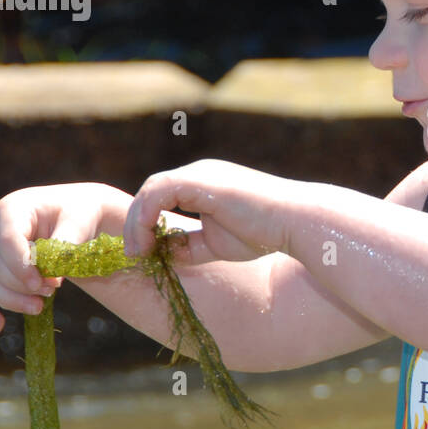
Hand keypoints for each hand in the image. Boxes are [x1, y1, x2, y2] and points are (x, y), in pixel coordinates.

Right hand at [0, 184, 110, 334]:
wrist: (75, 215)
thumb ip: (66, 243)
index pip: (6, 241)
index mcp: (12, 209)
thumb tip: (53, 272)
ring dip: (11, 300)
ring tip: (40, 307)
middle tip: (52, 292)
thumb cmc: (78, 214)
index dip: (22, 267)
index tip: (45, 285)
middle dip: (21, 286)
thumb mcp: (79, 221)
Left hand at [124, 160, 291, 265]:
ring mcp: (198, 173)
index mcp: (203, 185)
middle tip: (133, 255)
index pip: (160, 198)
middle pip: (151, 192)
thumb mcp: (216, 244)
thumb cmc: (266, 233)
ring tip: (138, 253)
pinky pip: (157, 193)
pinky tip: (148, 243)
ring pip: (149, 191)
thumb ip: (188, 246)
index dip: (145, 224)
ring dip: (136, 223)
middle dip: (135, 224)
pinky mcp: (199, 180)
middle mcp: (198, 173)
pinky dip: (145, 218)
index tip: (144, 253)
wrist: (294, 221)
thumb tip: (163, 254)